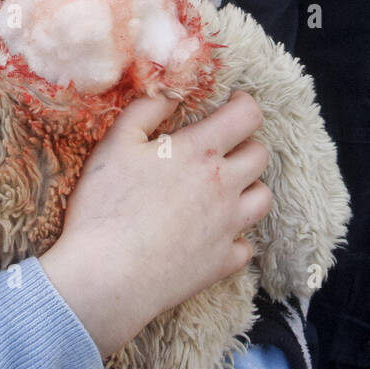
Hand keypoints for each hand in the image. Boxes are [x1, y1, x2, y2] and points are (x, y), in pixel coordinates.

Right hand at [39, 90, 271, 358]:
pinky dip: (235, 237)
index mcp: (200, 152)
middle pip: (260, 155)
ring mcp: (228, 227)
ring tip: (223, 190)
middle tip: (222, 148)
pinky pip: (246, 245)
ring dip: (248, 188)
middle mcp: (224, 186)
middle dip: (245, 145)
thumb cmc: (106, 206)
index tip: (233, 104)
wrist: (106, 276)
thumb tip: (170, 91)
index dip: (245, 104)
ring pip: (263, 198)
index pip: (247, 116)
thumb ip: (146, 109)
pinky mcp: (222, 263)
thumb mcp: (117, 144)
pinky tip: (213, 234)